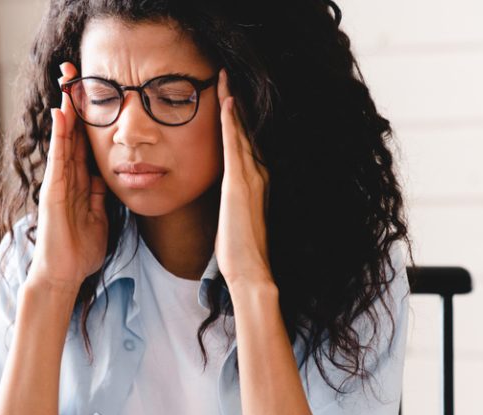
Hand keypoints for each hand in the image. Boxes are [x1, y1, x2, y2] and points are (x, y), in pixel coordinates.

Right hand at [26, 61, 108, 292]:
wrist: (64, 273)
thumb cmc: (80, 248)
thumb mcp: (99, 216)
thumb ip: (101, 195)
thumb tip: (110, 176)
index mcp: (79, 182)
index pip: (84, 141)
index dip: (88, 116)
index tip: (93, 91)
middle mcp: (66, 177)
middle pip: (71, 132)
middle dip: (73, 103)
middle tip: (74, 71)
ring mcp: (57, 182)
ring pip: (63, 139)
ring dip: (65, 110)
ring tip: (67, 82)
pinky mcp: (52, 191)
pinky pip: (57, 159)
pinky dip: (59, 136)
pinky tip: (61, 116)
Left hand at [215, 68, 272, 287]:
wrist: (249, 271)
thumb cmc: (239, 251)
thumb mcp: (234, 217)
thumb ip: (233, 201)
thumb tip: (224, 195)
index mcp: (256, 182)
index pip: (247, 142)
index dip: (239, 118)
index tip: (230, 96)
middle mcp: (258, 175)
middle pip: (246, 130)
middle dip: (237, 102)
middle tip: (227, 75)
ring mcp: (250, 178)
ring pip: (242, 131)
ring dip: (233, 103)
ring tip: (225, 78)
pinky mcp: (239, 185)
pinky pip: (235, 146)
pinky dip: (232, 123)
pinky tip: (227, 103)